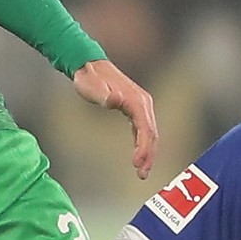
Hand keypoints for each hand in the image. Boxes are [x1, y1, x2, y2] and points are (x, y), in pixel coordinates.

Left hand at [73, 59, 157, 178]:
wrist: (88, 65)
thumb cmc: (88, 78)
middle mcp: (143, 102)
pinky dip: (143, 143)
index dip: (143, 147)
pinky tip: (138, 156)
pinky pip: (143, 129)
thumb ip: (103, 95)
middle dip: (149, 155)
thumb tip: (115, 99)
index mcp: (136, 100)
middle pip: (152, 133)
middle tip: (142, 175)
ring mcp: (140, 104)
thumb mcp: (92, 86)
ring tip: (142, 172)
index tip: (136, 164)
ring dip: (148, 152)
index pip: (145, 128)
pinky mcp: (134, 107)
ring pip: (150, 132)